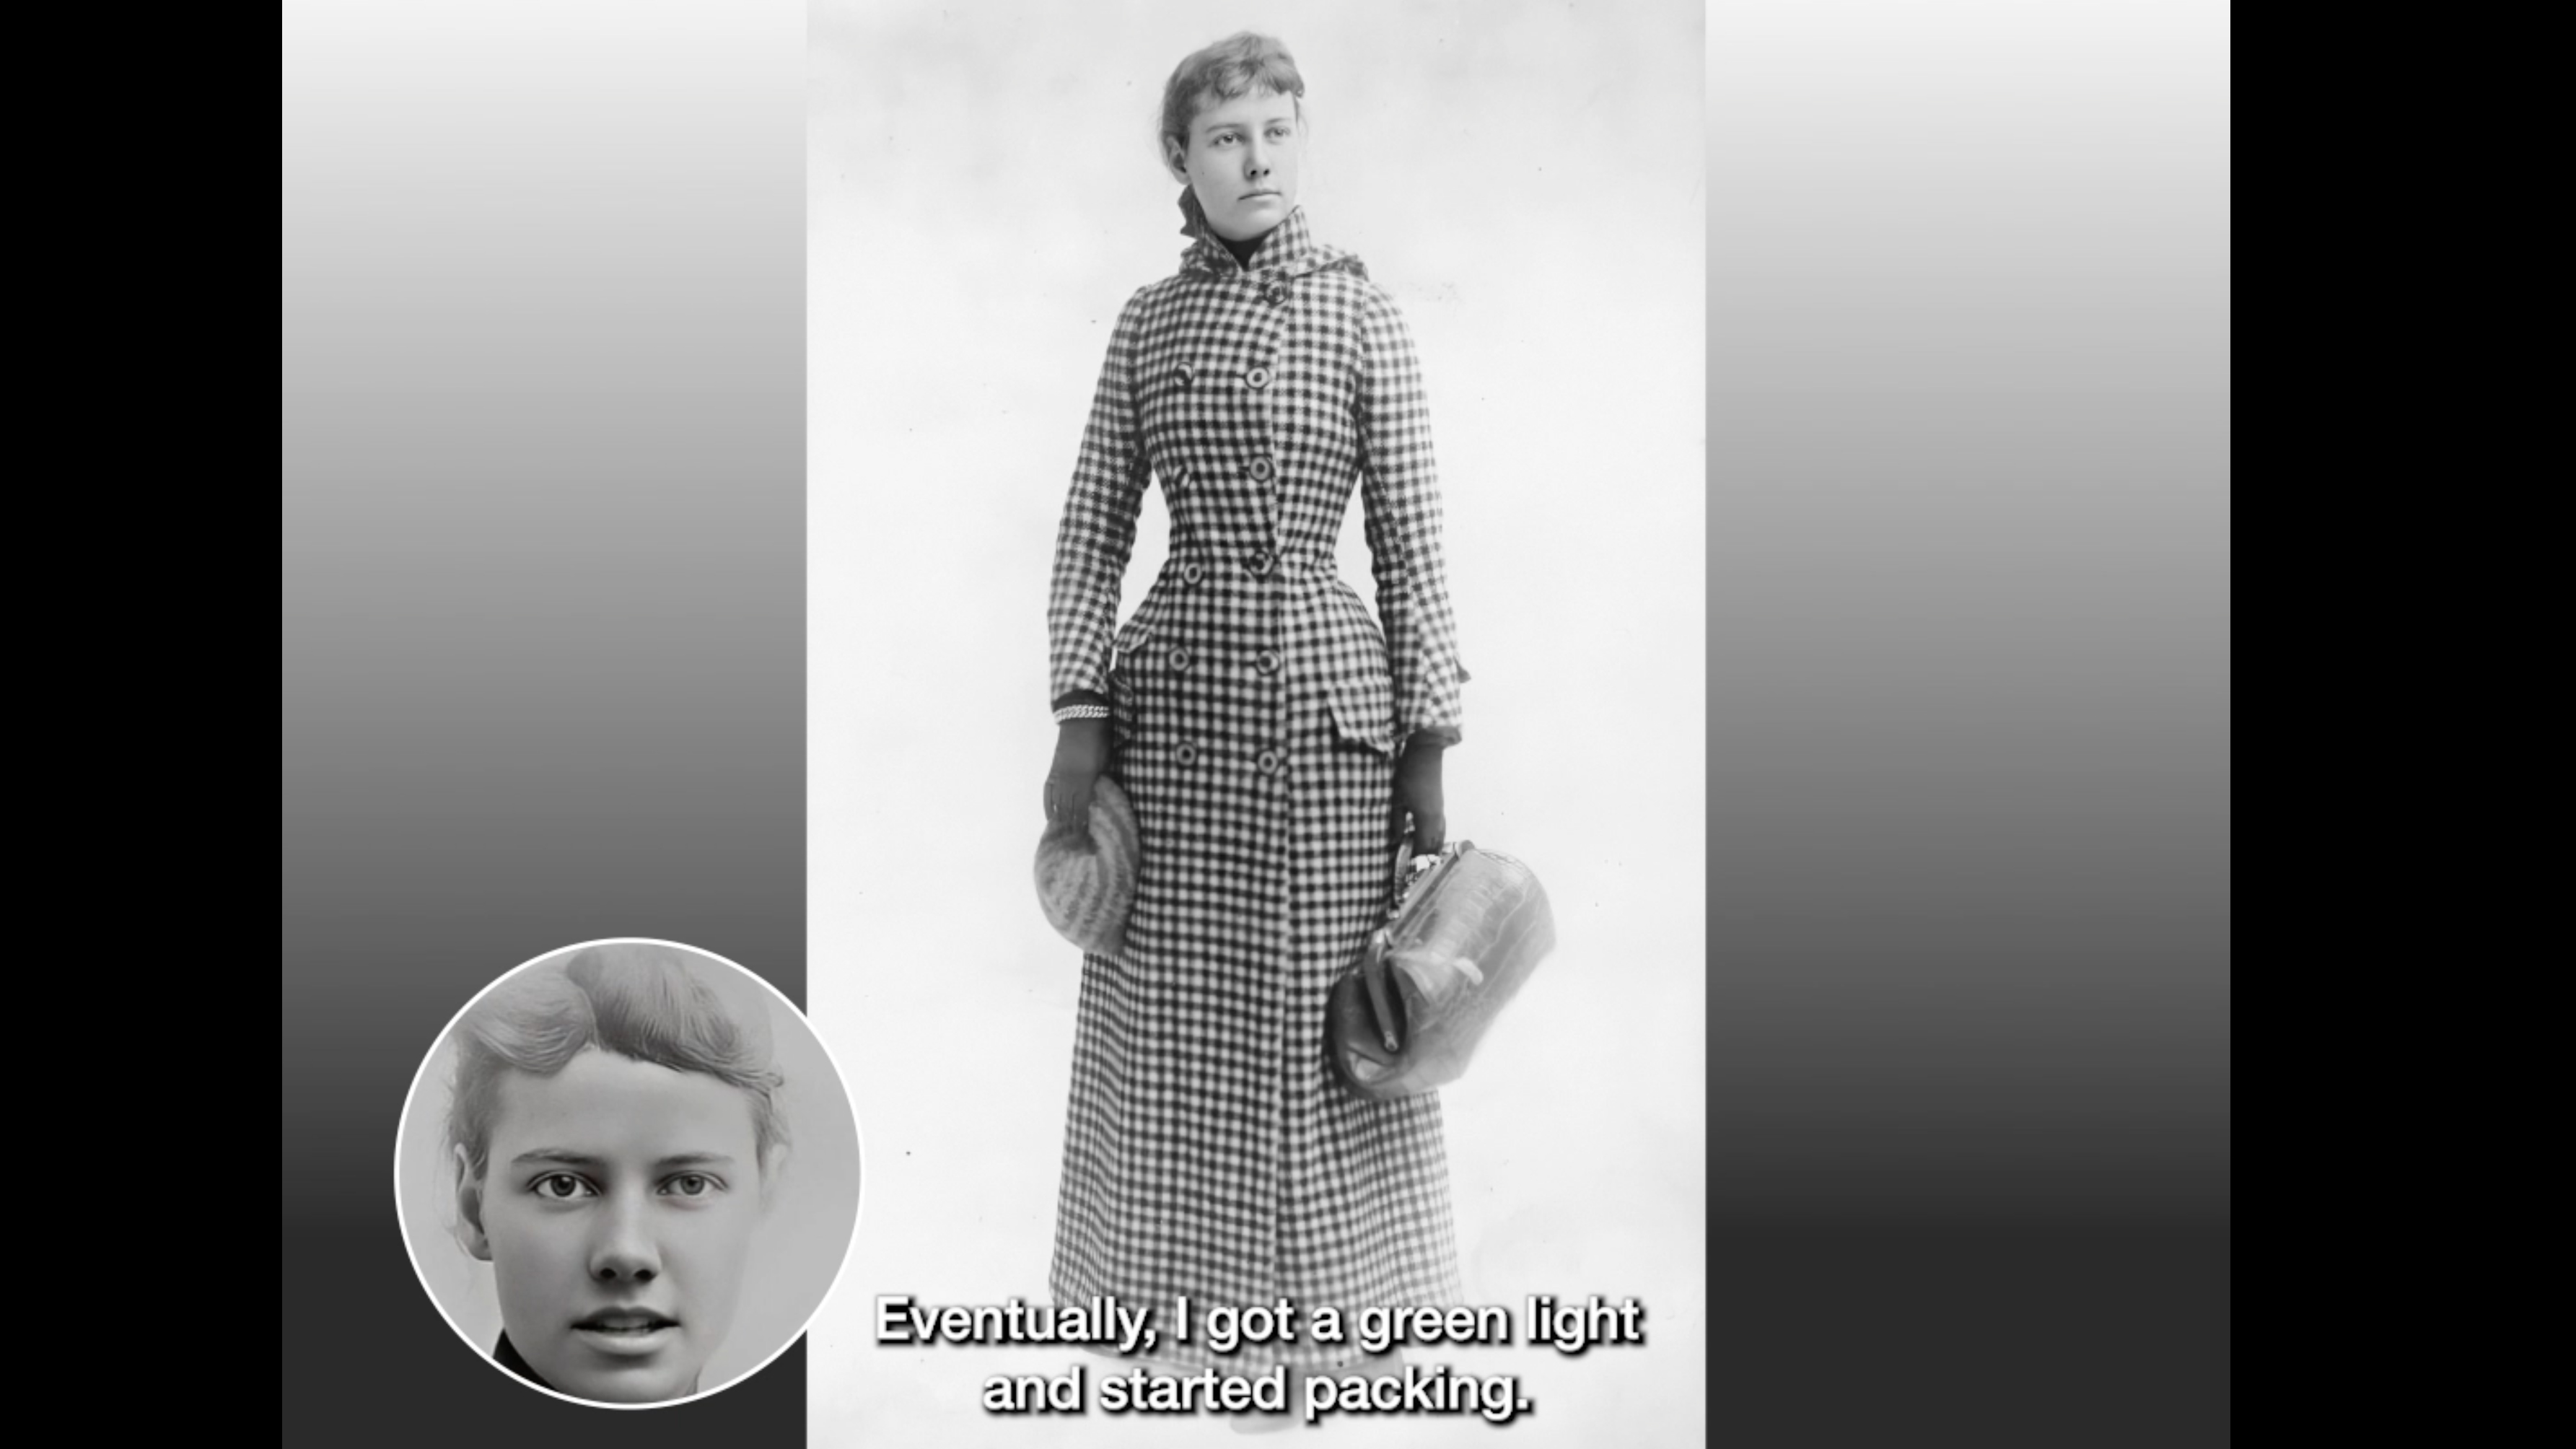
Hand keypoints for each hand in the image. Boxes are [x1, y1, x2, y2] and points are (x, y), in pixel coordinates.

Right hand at [1043, 718, 1110, 829]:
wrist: (1082, 719)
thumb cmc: (1100, 739)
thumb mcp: (1106, 762)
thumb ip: (1102, 781)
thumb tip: (1099, 799)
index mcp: (1086, 779)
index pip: (1083, 807)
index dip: (1084, 824)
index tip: (1087, 839)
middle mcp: (1070, 780)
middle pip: (1070, 810)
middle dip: (1073, 828)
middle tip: (1076, 845)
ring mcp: (1059, 776)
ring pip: (1058, 804)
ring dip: (1061, 821)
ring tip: (1063, 837)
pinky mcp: (1053, 771)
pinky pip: (1048, 793)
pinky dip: (1049, 807)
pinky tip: (1050, 818)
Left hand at [1392, 735, 1446, 854]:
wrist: (1425, 753)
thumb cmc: (1408, 775)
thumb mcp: (1397, 799)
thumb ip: (1397, 822)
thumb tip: (1396, 840)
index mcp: (1426, 819)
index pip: (1423, 846)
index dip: (1417, 858)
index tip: (1409, 867)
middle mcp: (1437, 817)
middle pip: (1434, 843)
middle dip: (1426, 856)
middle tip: (1416, 864)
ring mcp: (1440, 810)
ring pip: (1440, 835)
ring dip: (1432, 846)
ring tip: (1423, 854)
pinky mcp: (1439, 803)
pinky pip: (1440, 826)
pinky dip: (1435, 835)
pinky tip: (1427, 835)